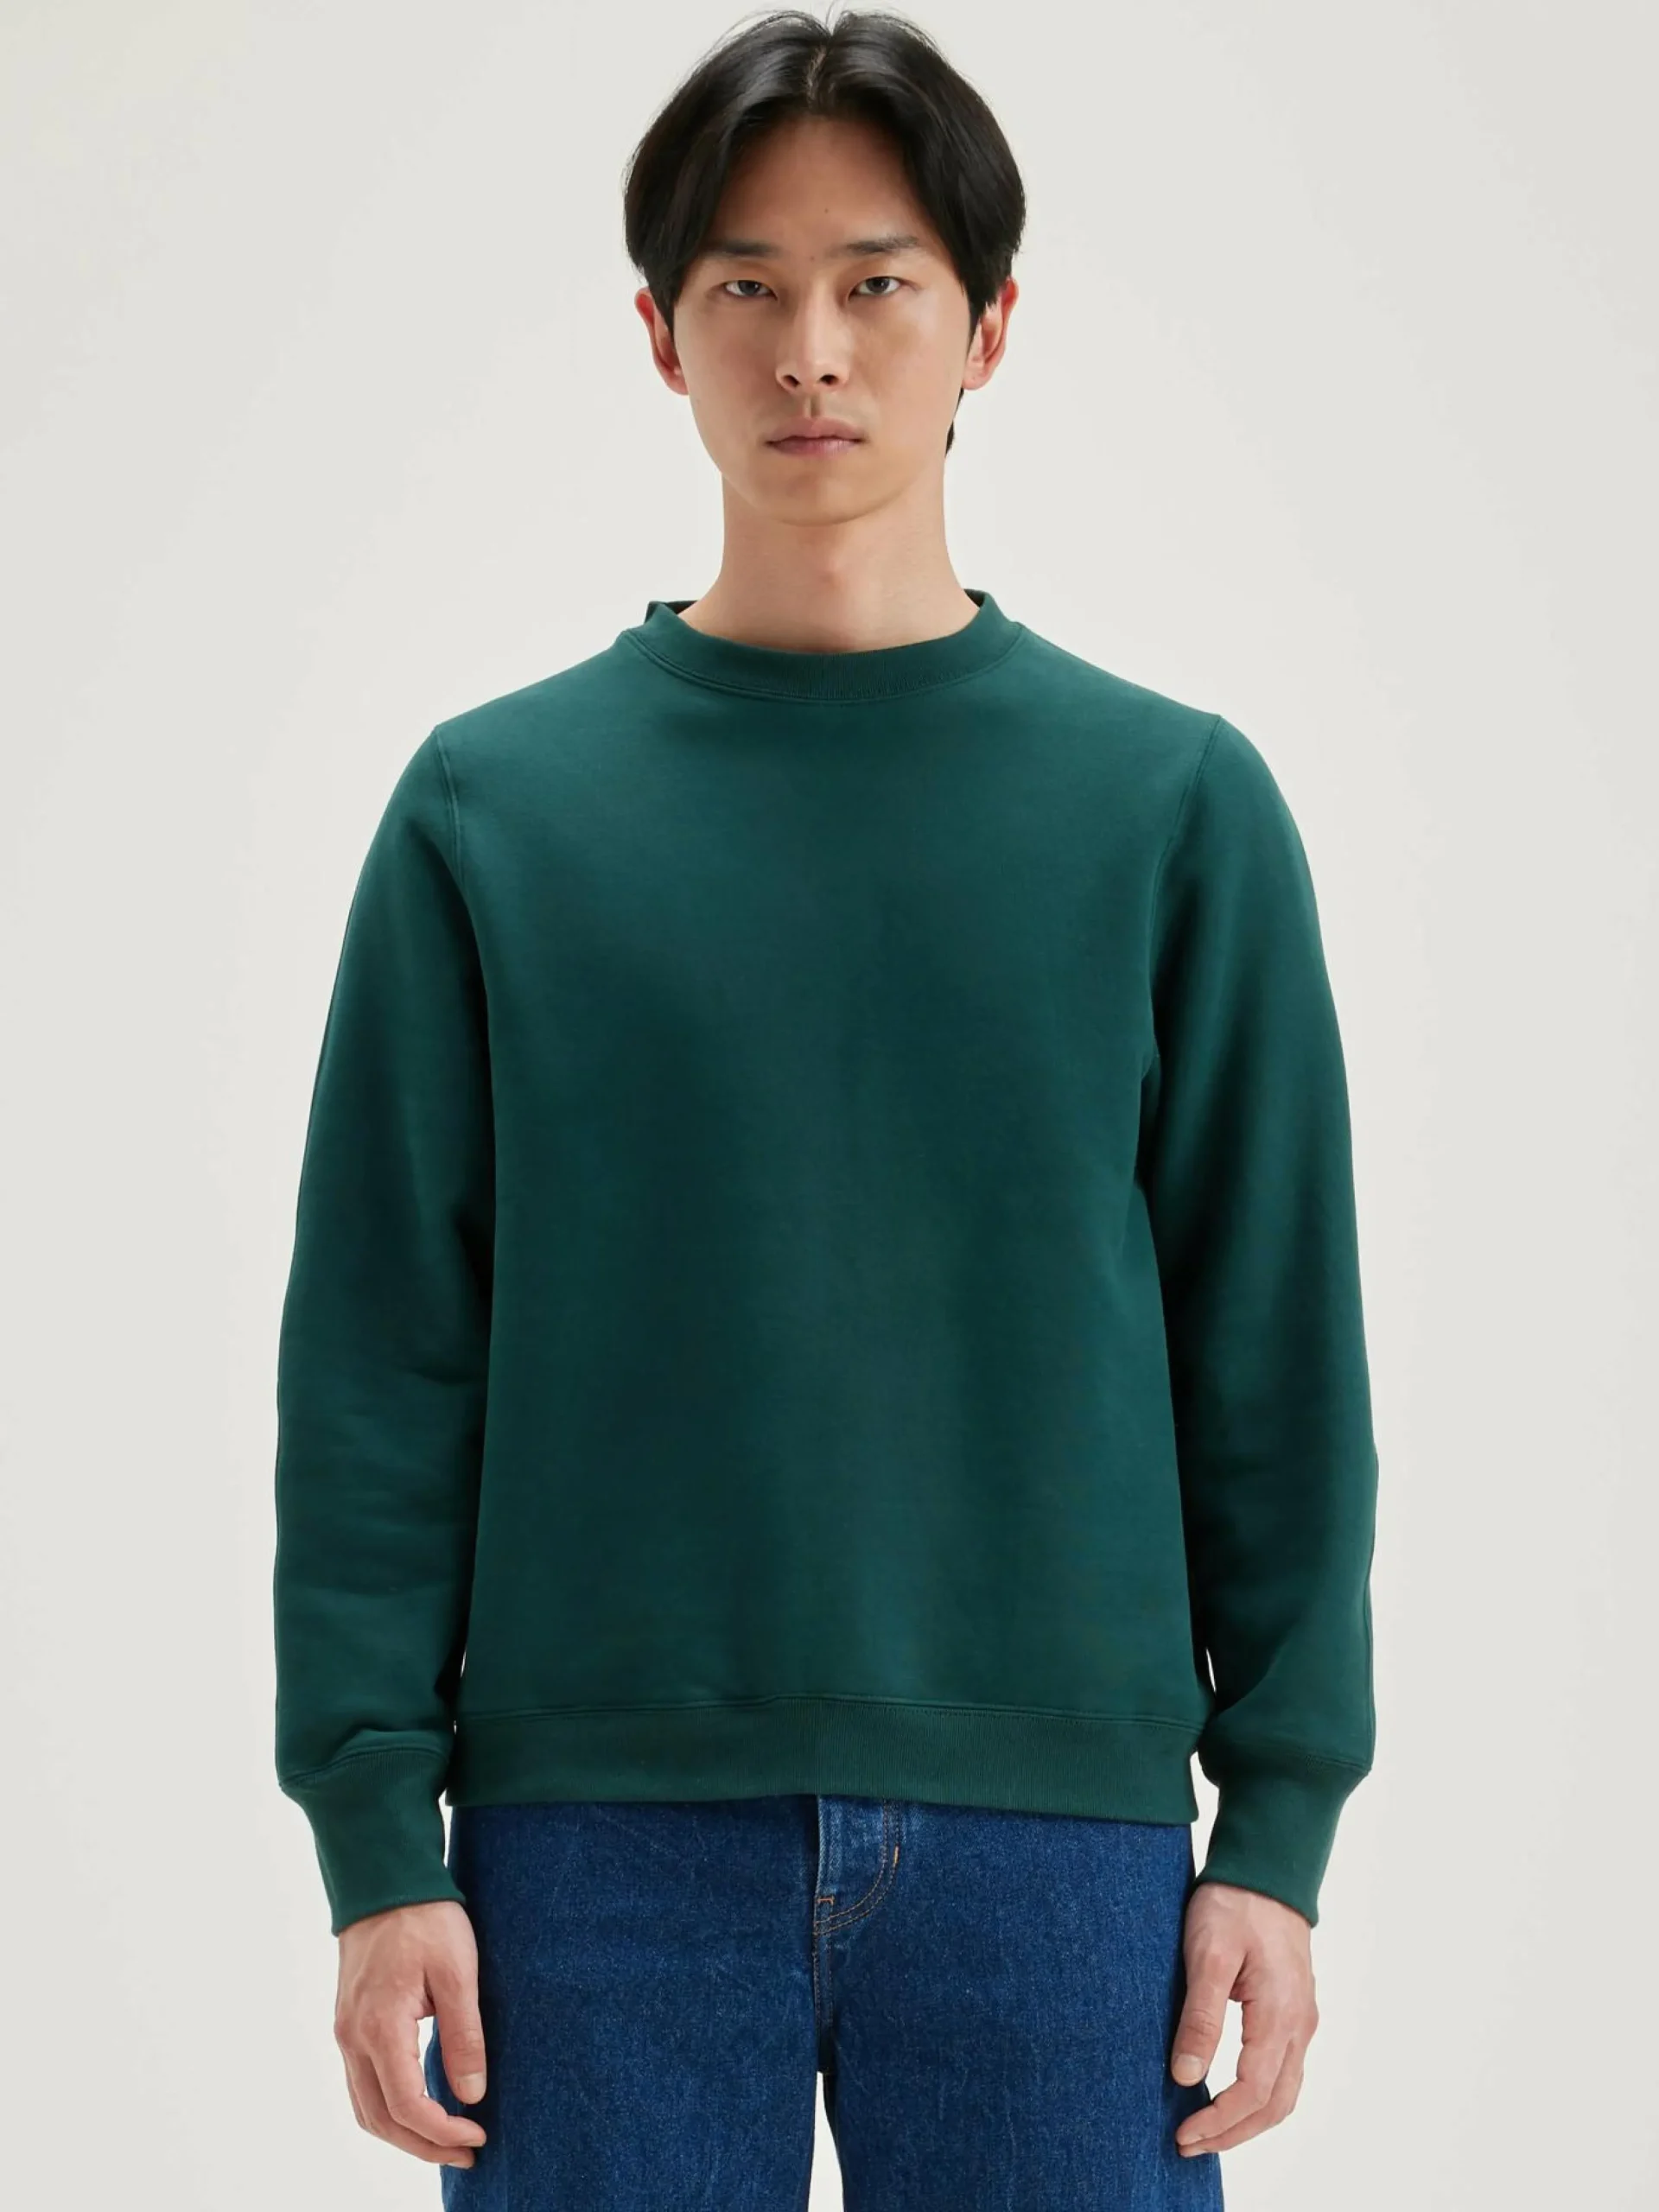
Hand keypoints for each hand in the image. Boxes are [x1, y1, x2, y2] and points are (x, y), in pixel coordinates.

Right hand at [333, 1899, 489, 2169]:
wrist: (384, 1879)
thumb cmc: (426, 1919)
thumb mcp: (458, 1972)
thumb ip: (464, 2036)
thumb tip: (472, 2095)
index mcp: (379, 2028)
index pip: (407, 2106)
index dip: (443, 2131)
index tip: (479, 2134)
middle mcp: (353, 2038)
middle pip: (381, 2120)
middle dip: (424, 2146)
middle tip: (468, 2151)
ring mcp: (346, 2032)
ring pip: (366, 2108)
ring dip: (404, 2134)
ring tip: (446, 2140)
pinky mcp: (349, 2024)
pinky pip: (361, 2085)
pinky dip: (388, 2109)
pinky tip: (419, 2108)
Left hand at [1169, 1880, 1318, 2156]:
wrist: (1267, 1867)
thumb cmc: (1234, 1903)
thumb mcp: (1209, 1954)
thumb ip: (1201, 2016)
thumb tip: (1186, 2075)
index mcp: (1279, 2014)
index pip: (1252, 2092)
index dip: (1219, 2121)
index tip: (1183, 2133)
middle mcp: (1299, 2024)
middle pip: (1274, 2105)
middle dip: (1232, 2133)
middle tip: (1188, 2143)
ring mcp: (1301, 2019)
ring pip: (1284, 2093)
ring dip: (1247, 2120)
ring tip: (1205, 2129)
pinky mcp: (1295, 2010)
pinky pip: (1284, 2071)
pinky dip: (1259, 2097)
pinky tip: (1229, 2096)